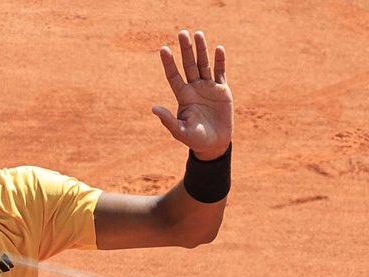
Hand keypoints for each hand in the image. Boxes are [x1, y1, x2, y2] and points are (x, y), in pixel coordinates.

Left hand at [152, 30, 232, 159]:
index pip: (174, 76)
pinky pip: (220, 72)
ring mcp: (208, 87)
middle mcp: (194, 88)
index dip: (169, 63)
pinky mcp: (222, 90)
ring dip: (202, 50)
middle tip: (182, 33)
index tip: (164, 49)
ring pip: (204, 64)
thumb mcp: (180, 131)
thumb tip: (153, 108)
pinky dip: (220, 61)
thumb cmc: (195, 139)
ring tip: (198, 34)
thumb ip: (168, 120)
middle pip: (189, 65)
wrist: (214, 145)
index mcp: (183, 96)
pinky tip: (218, 49)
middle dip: (186, 50)